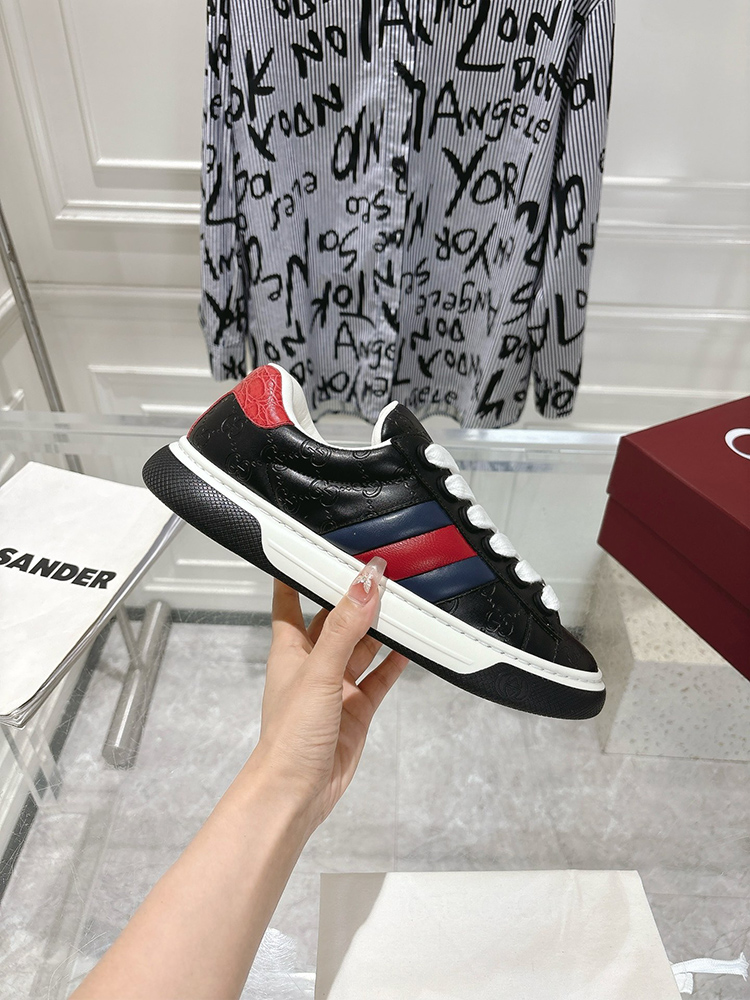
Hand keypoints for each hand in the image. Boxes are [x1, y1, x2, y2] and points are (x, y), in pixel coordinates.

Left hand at [252, 557, 407, 832]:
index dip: (297, 573)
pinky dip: (395, 661)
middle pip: (335, 620)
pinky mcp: (357, 709)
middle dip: (354, 598)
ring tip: (402, 601)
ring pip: (361, 646)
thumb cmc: (288, 738)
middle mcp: (312, 664)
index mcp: (290, 650)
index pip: (289, 600)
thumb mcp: (318, 674)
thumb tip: (363, 586)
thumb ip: (344, 630)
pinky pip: (380, 677)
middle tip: (379, 571)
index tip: (311, 547)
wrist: (296, 793)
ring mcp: (336, 687)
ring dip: (379, 627)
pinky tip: (410, 645)